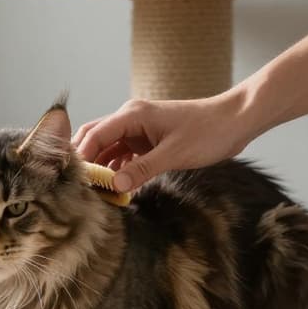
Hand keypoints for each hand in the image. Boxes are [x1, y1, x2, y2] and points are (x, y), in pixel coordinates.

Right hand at [72, 90, 258, 192]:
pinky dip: (117, 170)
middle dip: (85, 161)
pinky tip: (115, 189)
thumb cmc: (208, 132)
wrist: (235, 121)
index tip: (72, 180)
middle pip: (94, 138)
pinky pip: (124, 155)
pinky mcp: (148, 141)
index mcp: (132, 115)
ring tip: (94, 193)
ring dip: (101, 168)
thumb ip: (141, 170)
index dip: (81, 157)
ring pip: (108, 149)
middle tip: (76, 187)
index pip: (94, 135)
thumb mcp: (174, 154)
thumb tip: (113, 186)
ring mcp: (139, 130)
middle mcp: (130, 119)